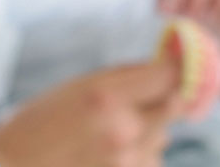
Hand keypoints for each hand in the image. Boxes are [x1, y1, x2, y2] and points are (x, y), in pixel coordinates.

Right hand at [0, 61, 180, 166]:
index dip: (178, 66)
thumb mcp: (76, 86)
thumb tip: (167, 63)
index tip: (181, 63)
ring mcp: (128, 162)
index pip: (168, 75)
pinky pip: (151, 161)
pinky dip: (139, 156)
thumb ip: (123, 76)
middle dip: (165, 98)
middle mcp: (124, 129)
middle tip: (147, 98)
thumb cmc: (38, 125)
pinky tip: (107, 156)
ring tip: (110, 135)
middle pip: (175, 105)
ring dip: (149, 131)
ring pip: (164, 137)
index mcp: (106, 96)